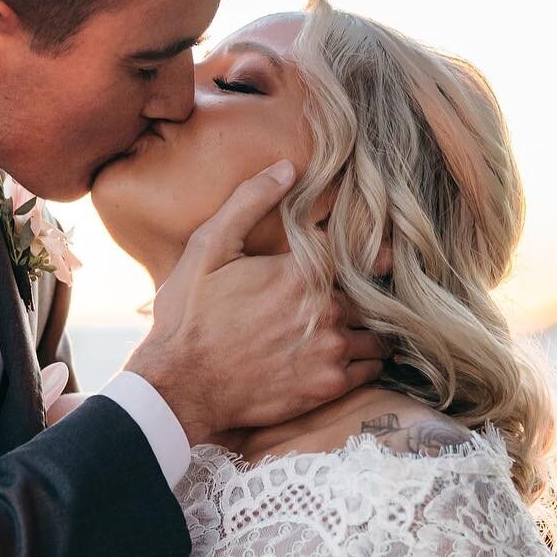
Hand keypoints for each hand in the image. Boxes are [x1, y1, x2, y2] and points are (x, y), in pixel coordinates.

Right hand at [126, 162, 382, 446]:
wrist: (180, 387)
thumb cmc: (189, 316)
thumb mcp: (207, 247)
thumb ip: (249, 202)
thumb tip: (288, 169)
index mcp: (301, 271)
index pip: (356, 248)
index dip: (360, 248)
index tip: (366, 254)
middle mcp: (326, 309)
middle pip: (371, 291)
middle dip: (361, 291)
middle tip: (349, 294)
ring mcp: (331, 350)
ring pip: (377, 330)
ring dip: (369, 326)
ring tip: (352, 325)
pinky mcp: (328, 386)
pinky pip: (371, 368)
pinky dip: (367, 360)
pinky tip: (348, 354)